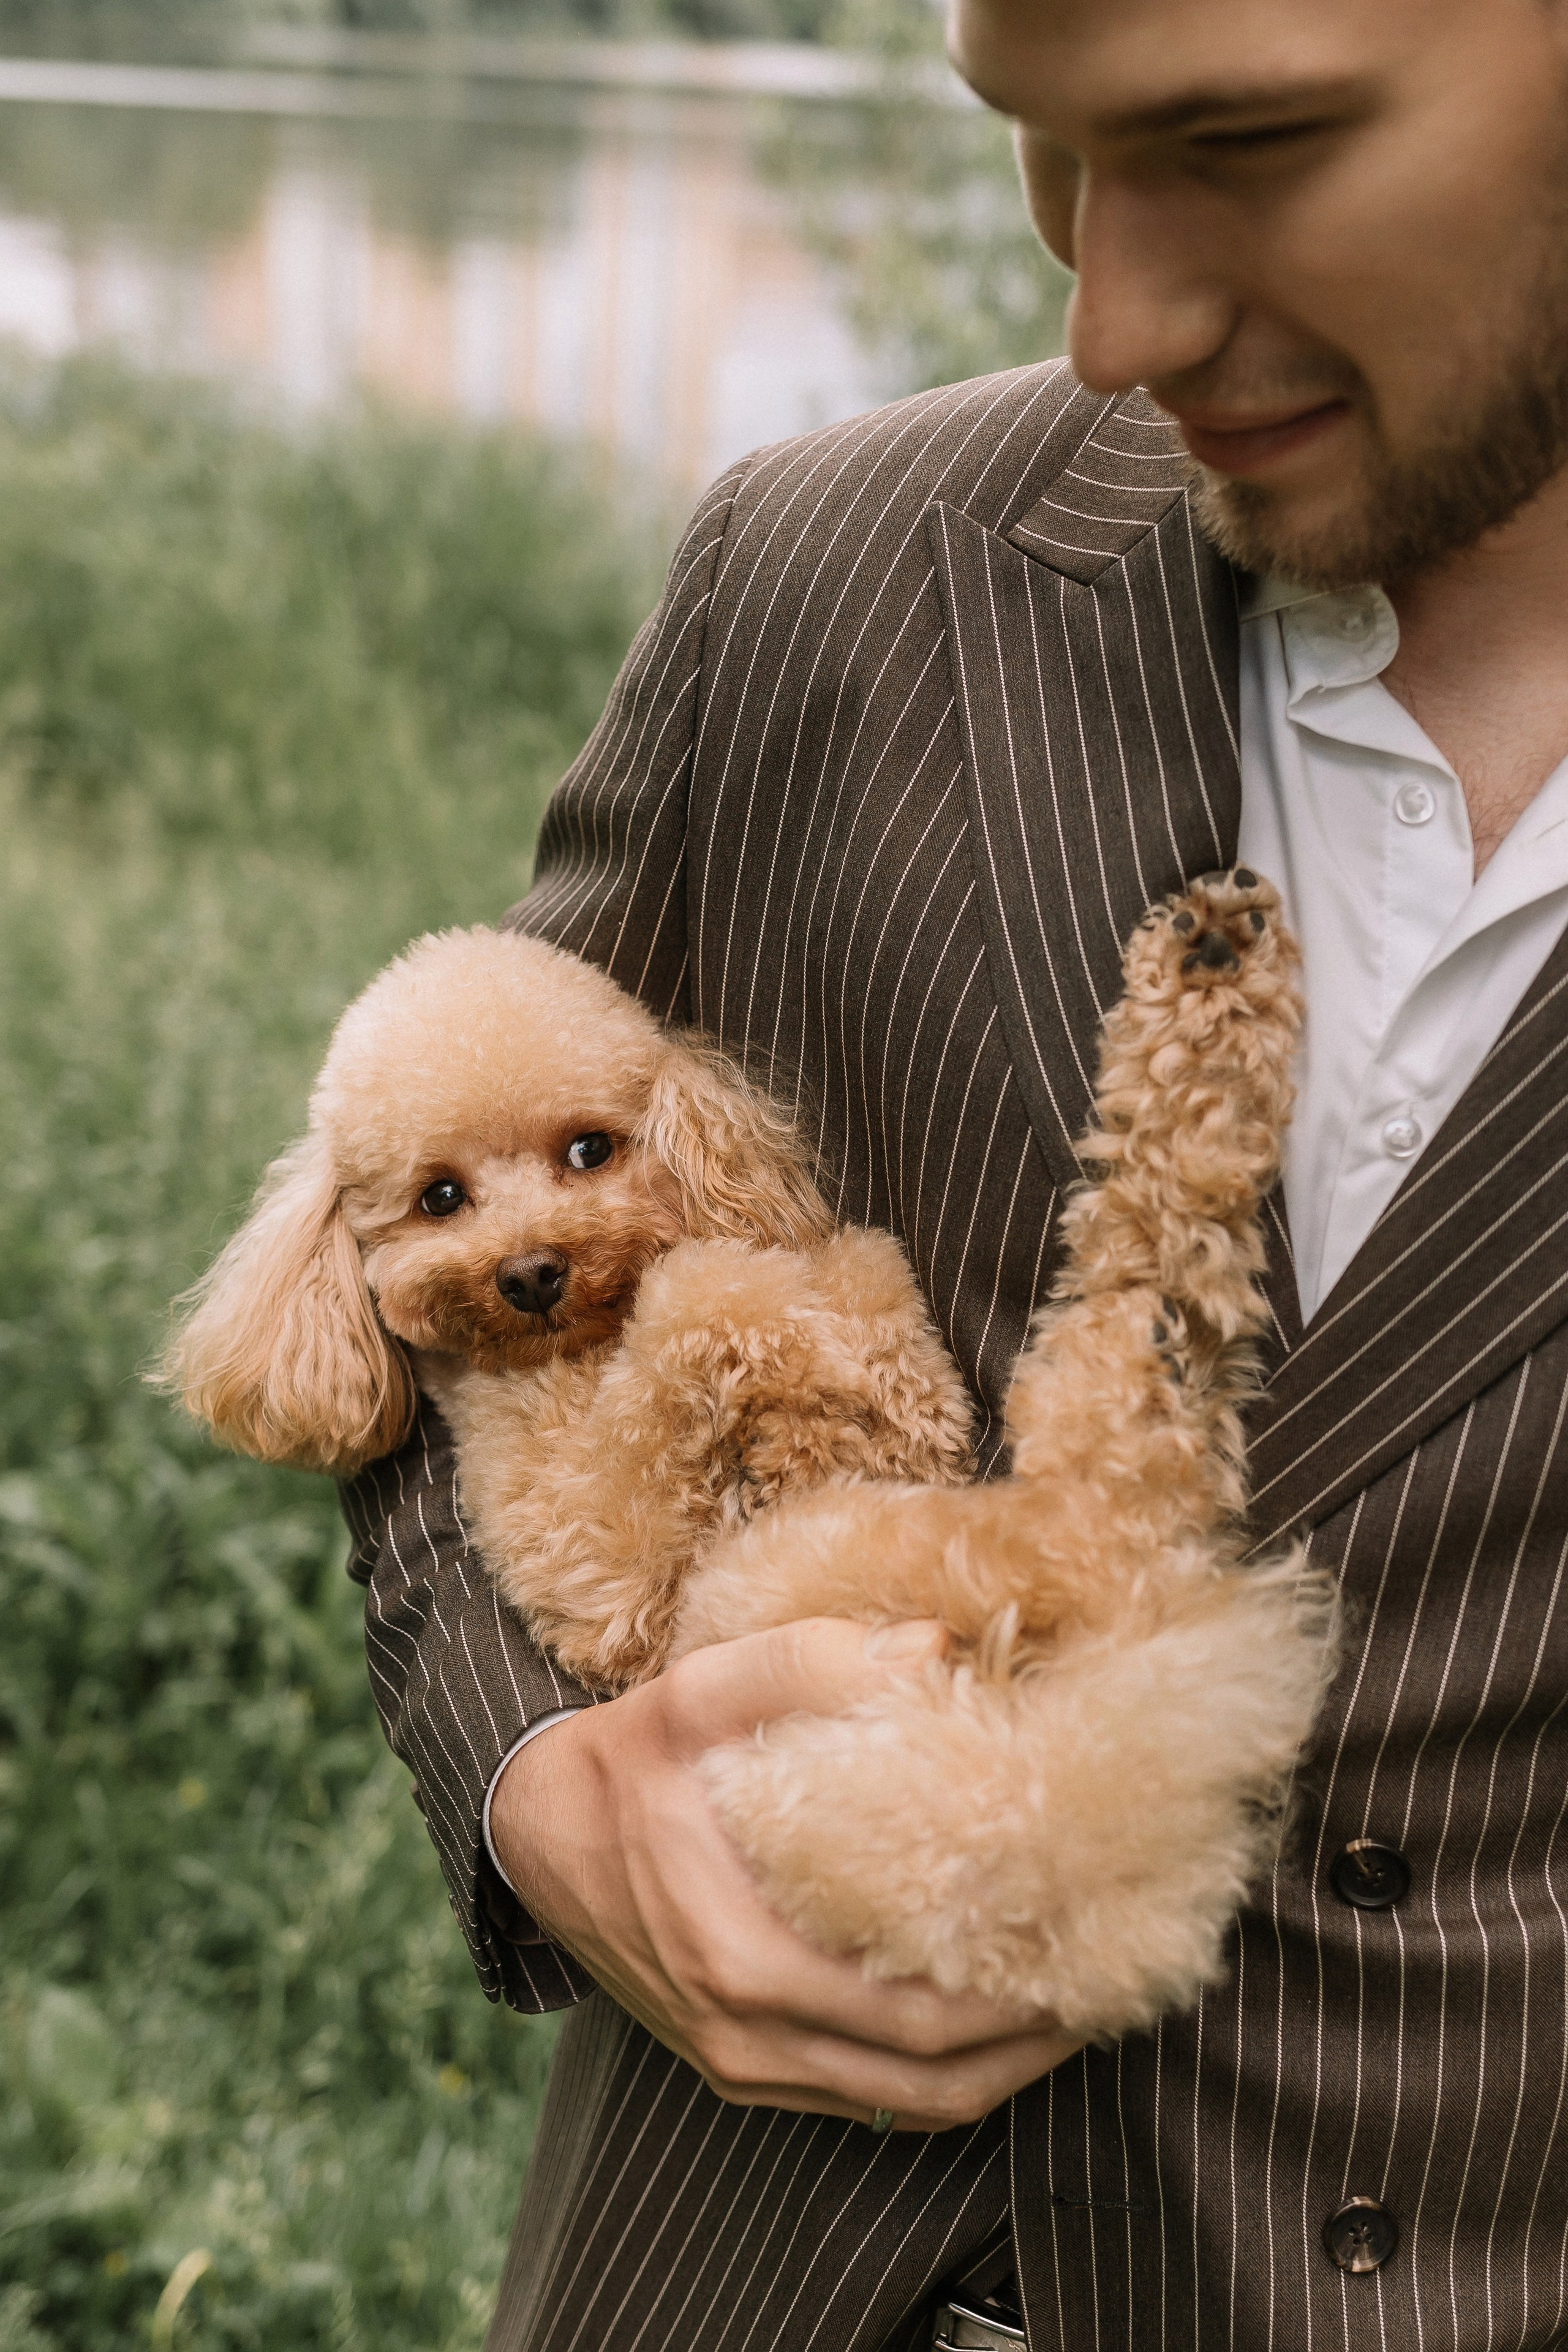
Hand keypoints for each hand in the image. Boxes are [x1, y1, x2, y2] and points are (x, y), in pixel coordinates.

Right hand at [488, 1618, 1085, 2130]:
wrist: (530, 1831)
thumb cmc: (623, 1761)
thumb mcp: (697, 1690)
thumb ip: (809, 1663)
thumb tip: (932, 1651)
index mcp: (746, 1960)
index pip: (920, 2015)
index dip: (1022, 2000)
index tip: (1094, 1949)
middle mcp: (751, 2036)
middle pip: (933, 2081)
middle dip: (1036, 2041)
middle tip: (1116, 1980)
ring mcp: (744, 2063)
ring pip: (906, 2104)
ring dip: (999, 2068)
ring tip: (1074, 2004)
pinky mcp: (739, 2065)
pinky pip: (864, 2096)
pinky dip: (936, 2071)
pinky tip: (985, 2014)